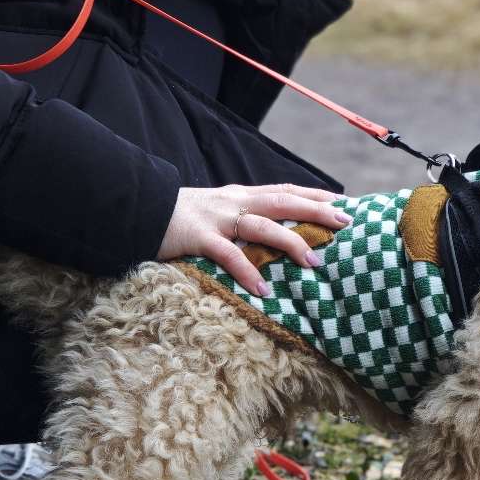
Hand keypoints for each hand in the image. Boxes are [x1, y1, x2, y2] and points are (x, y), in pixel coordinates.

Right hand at [157, 184, 352, 296]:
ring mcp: (215, 219)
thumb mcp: (216, 212)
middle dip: (315, 210)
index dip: (314, 195)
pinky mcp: (196, 237)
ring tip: (313, 261)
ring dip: (289, 242)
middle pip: (282, 201)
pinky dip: (246, 271)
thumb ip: (243, 219)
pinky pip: (226, 254)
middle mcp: (232, 202)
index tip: (343, 202)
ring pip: (260, 225)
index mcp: (239, 196)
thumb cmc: (179, 218)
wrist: (133, 209)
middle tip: (345, 222)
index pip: (284, 190)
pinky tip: (263, 289)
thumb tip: (274, 235)